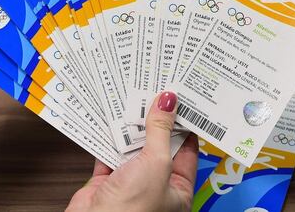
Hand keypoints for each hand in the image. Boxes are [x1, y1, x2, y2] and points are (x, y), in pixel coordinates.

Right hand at [66, 91, 197, 211]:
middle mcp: (156, 188)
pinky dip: (109, 139)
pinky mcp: (107, 183)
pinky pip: (109, 155)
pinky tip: (111, 119)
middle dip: (157, 123)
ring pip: (134, 150)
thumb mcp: (157, 163)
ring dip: (132, 129)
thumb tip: (168, 103)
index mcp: (178, 191)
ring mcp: (131, 185)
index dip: (184, 125)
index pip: (187, 151)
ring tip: (135, 100)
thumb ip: (160, 131)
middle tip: (156, 93)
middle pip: (160, 147)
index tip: (180, 100)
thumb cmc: (134, 210)